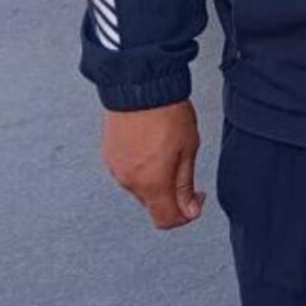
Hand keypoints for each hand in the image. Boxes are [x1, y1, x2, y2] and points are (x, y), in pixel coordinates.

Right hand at [101, 100, 204, 229]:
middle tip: (184, 167)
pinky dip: (141, 165)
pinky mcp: (109, 154)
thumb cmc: (166, 112)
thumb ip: (186, 184)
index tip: (196, 196)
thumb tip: (189, 210)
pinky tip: (151, 144)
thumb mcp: (188, 148)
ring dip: (155, 177)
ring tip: (167, 148)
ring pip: (140, 186)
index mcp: (151, 184)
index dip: (185, 215)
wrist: (139, 85)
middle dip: (171, 193)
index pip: (165, 220)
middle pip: (153, 203)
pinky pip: (128, 170)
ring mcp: (115, 168)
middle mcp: (129, 181)